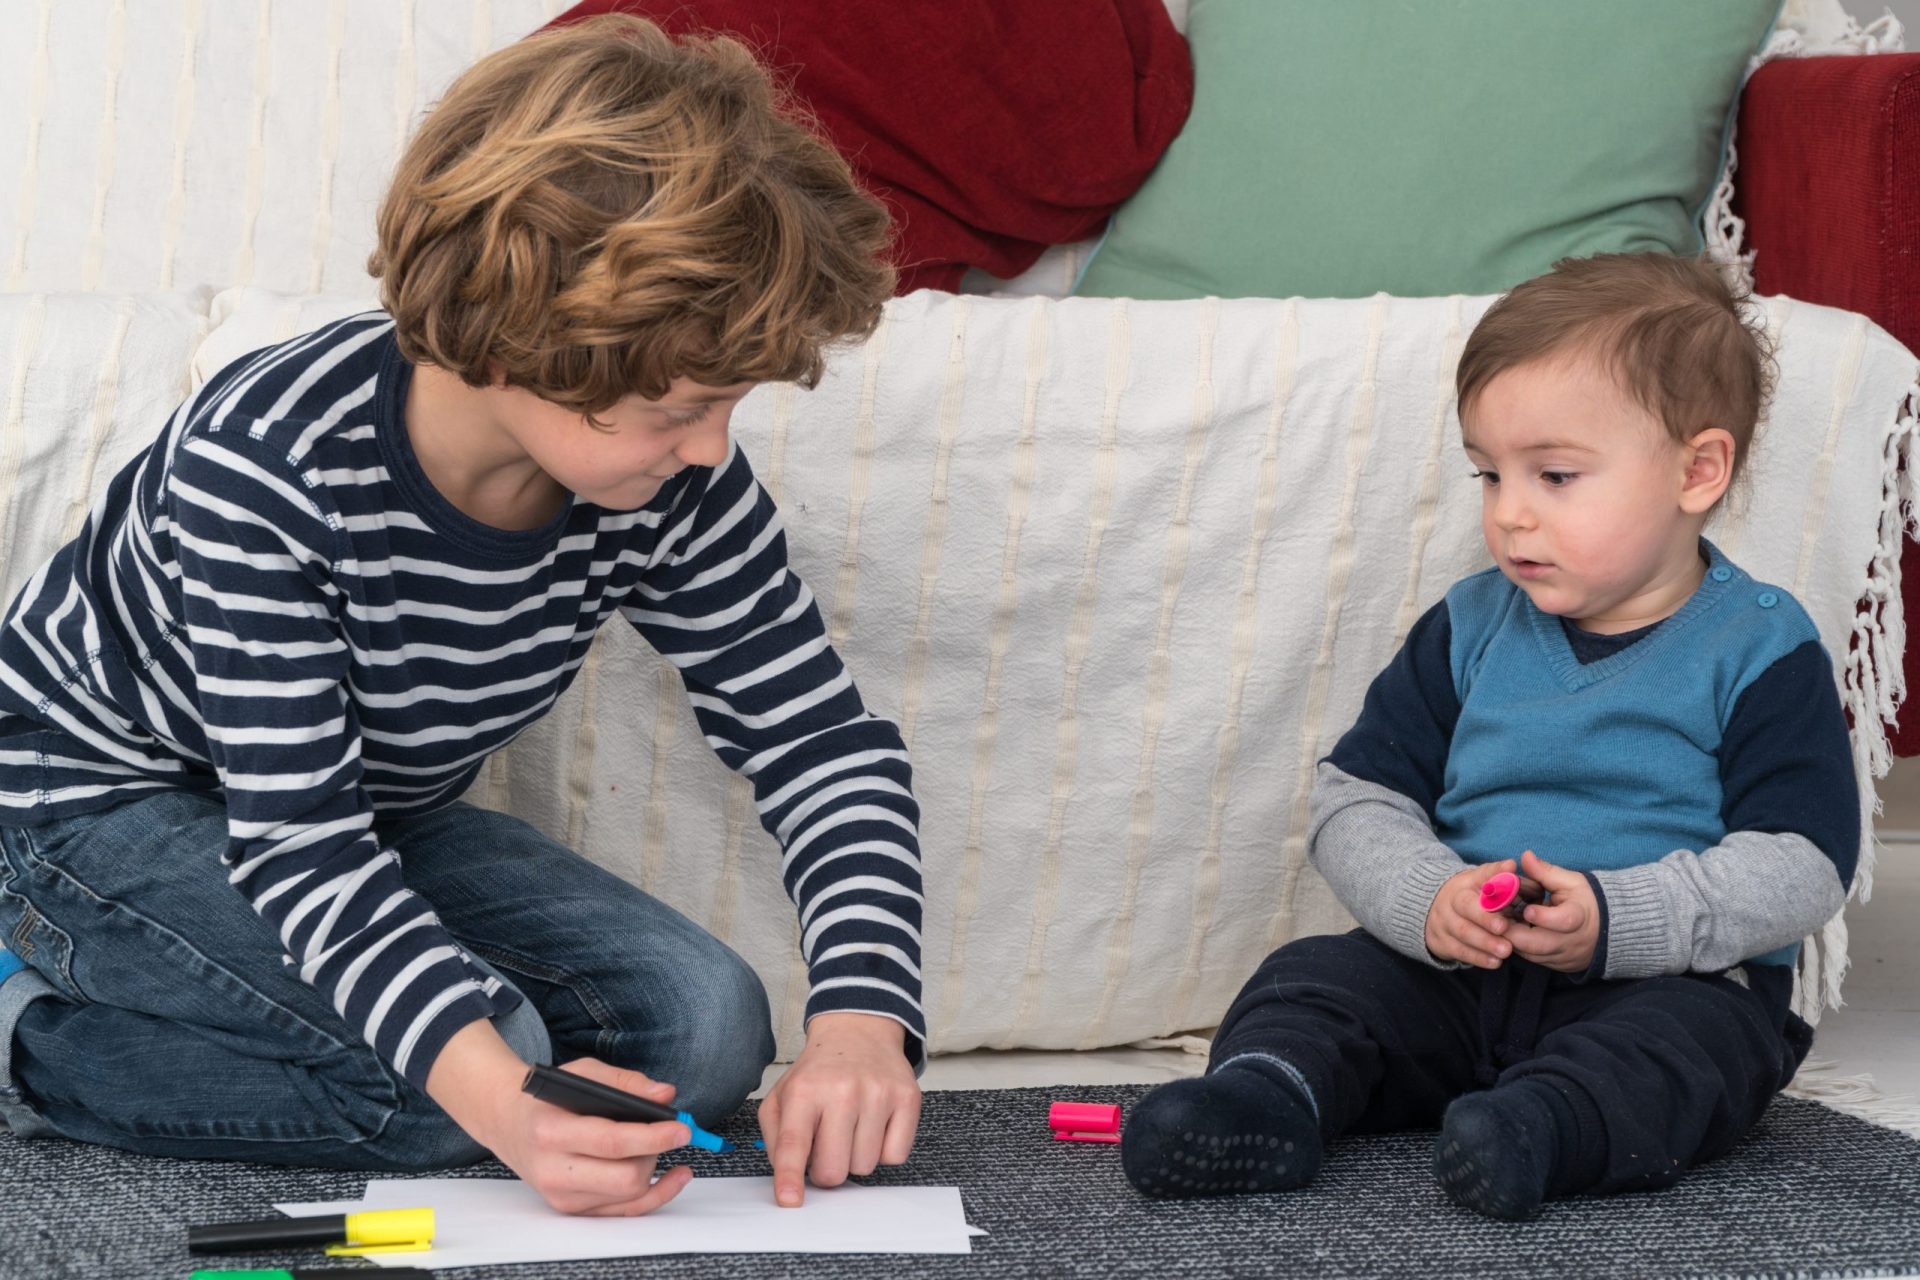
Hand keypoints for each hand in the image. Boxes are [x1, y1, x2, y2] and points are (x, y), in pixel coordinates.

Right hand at [427, 1021, 692, 1215]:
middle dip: (657, 1154)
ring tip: (658, 1146)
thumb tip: (666, 1095)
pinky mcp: (570, 1208)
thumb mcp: (583, 1074)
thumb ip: (626, 1082)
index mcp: (552, 1131)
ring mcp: (560, 1195)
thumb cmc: (548, 1097)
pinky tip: (670, 1177)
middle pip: (624, 1178)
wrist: (507, 1121)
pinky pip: (622, 1210)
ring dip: (654, 1171)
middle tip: (672, 1132)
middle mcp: (553, 1170)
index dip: (653, 1136)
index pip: (612, 1142)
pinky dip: (652, 1195)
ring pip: (627, 1197)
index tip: (681, 1128)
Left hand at [756, 1011, 919, 1206]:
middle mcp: (843, 1090)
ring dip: (855, 1158)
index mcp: (804, 1090)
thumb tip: (788, 1176)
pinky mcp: (908, 1098)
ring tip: (851, 1129)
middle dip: (827, 1170)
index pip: (795, 1142)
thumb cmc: (818, 1073)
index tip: (790, 1200)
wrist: (858, 1033)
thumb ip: (777, 1138)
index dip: (790, 1176)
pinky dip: (883, 1150)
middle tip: (826, 1147)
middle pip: (834, 1169)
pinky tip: (875, 1126)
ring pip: (864, 1167)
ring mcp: (879, 1093)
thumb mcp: (782, 1096)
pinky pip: (895, 1156)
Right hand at [1424, 859, 1520, 968]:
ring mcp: (1443, 921)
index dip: (1495, 875)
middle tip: (1504, 927)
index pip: (1481, 875)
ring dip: (1485, 942)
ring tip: (1506, 950)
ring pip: (1463, 931)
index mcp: (1466, 882)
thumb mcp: (1479, 882)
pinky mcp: (1441, 941)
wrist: (1428, 911)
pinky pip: (1459, 951)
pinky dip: (1478, 957)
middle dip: (1485, 918)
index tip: (1512, 873)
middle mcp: (1451, 899)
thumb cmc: (1468, 897)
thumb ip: (1497, 875)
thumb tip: (1511, 864)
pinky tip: (1495, 962)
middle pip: (1466, 906)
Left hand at [1504, 849, 1600, 973]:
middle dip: (1512, 931)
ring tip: (1498, 922)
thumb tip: (1525, 856)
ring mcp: (1564, 957)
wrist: (1606, 928)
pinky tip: (1510, 932)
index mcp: (1579, 916)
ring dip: (1511, 940)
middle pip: (1538, 944)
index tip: (1526, 909)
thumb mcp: (1570, 881)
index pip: (1563, 921)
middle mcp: (1572, 941)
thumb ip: (1545, 871)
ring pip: (1530, 955)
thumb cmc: (1584, 900)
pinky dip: (1519, 947)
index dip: (1542, 916)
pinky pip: (1532, 960)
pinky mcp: (1557, 966)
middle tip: (1494, 917)